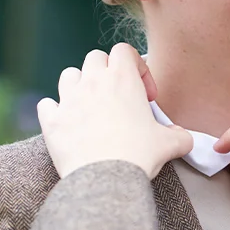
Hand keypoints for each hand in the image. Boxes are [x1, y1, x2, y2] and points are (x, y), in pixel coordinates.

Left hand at [37, 43, 193, 179]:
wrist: (104, 179)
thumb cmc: (138, 155)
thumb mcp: (170, 144)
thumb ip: (180, 135)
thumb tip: (182, 138)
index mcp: (122, 79)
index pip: (125, 50)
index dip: (137, 67)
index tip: (145, 95)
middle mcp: (93, 81)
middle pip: (95, 57)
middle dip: (106, 71)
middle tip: (118, 97)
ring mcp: (69, 99)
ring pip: (69, 75)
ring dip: (79, 85)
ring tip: (90, 106)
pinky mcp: (52, 121)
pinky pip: (46, 105)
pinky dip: (55, 111)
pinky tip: (66, 123)